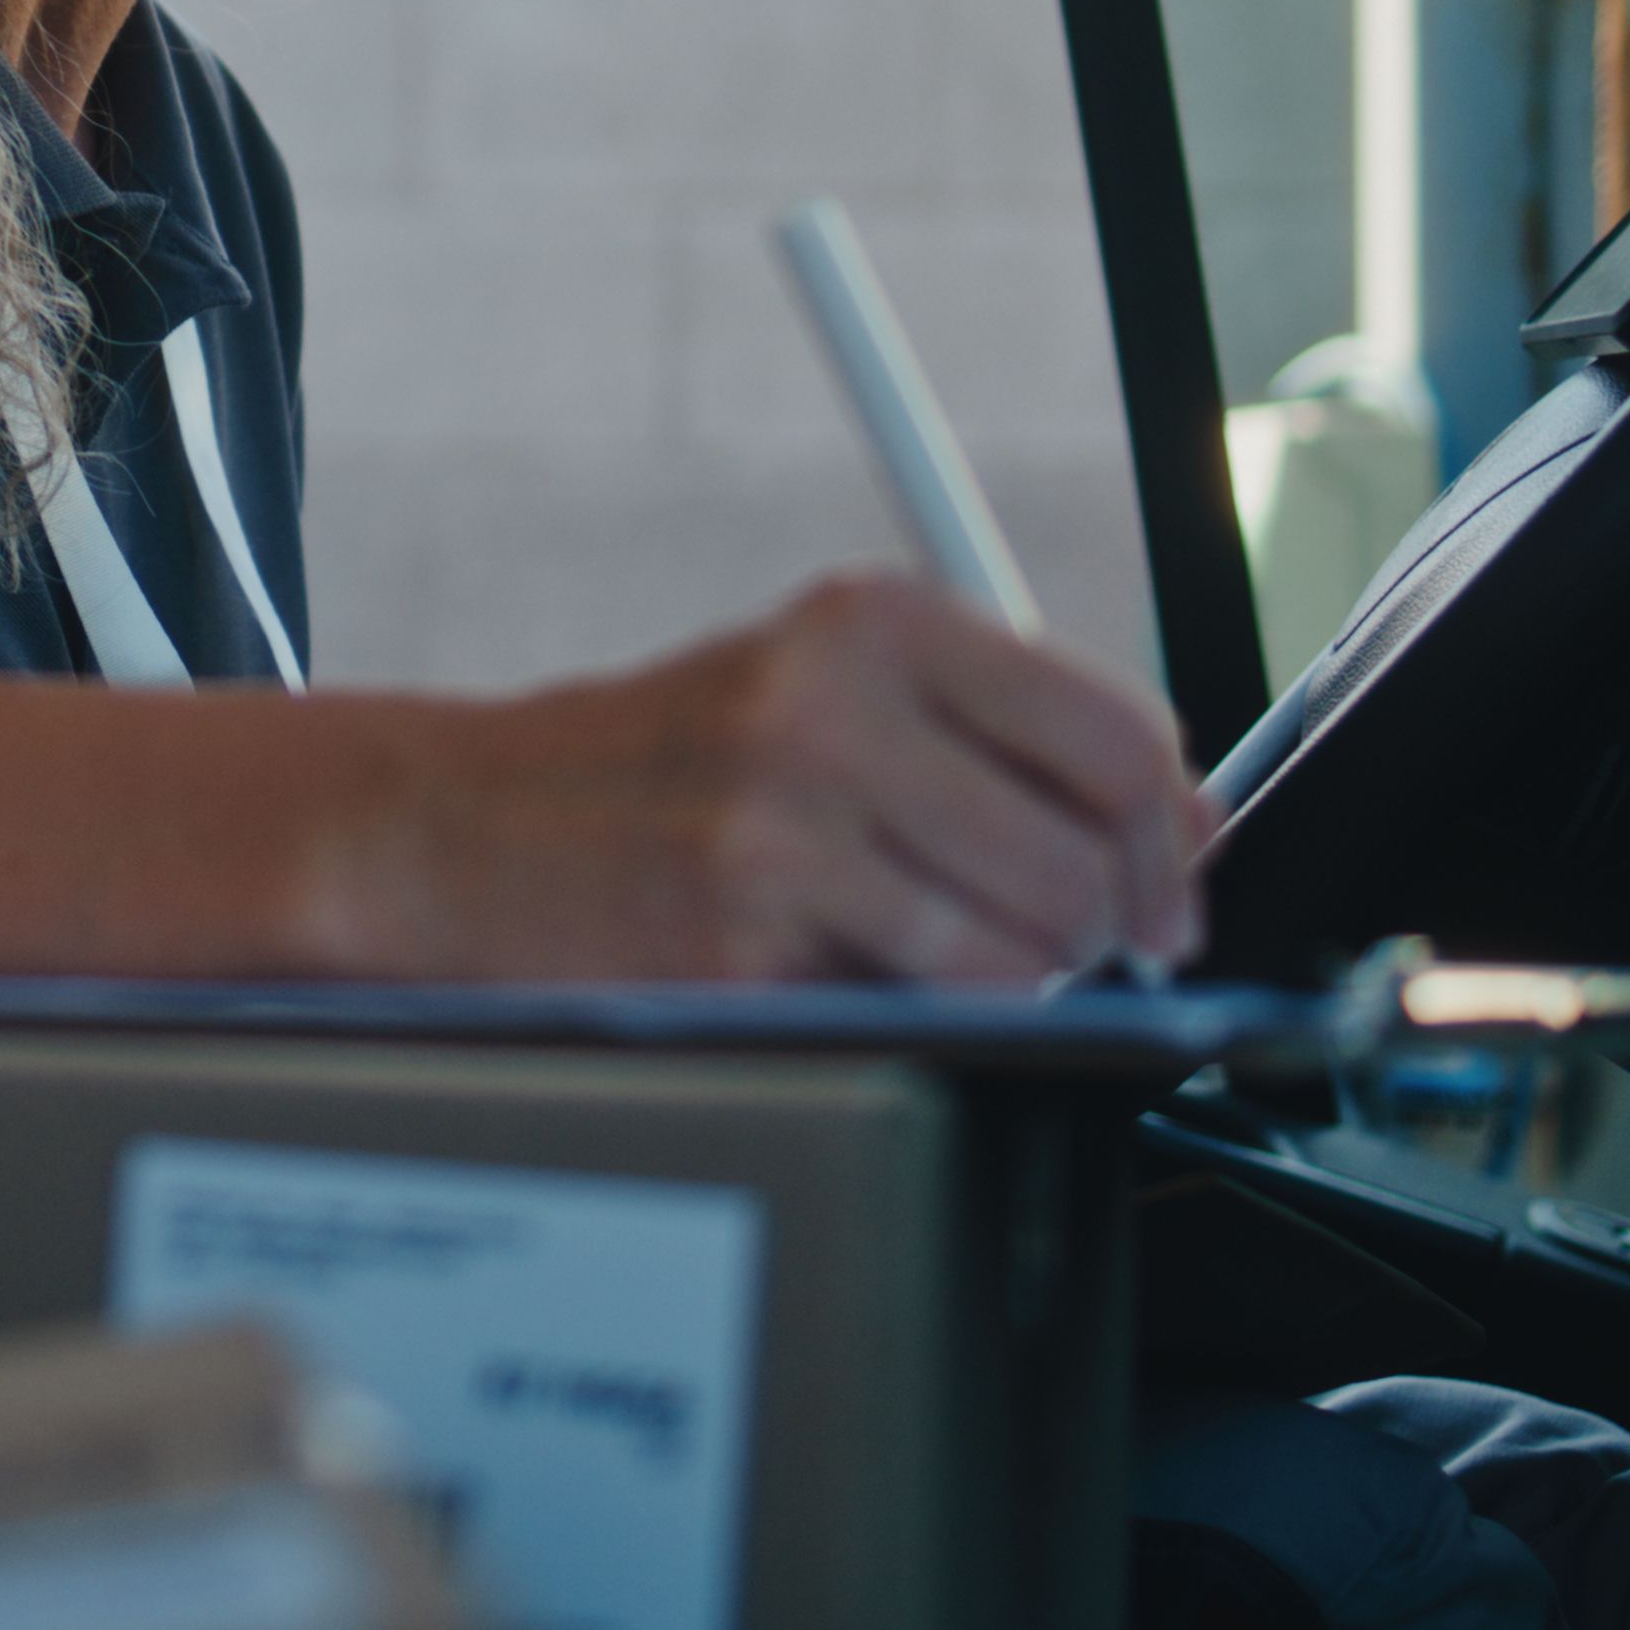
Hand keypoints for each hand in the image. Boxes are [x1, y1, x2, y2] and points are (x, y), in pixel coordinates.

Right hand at [322, 573, 1214, 985]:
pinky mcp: (741, 936)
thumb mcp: (823, 689)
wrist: (458, 826)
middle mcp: (833, 703)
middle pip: (1084, 859)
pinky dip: (901, 1011)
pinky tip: (826, 966)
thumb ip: (989, 735)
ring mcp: (783, 821)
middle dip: (1093, 932)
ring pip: (1017, 951)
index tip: (1167, 896)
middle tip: (1052, 947)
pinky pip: (912, 1007)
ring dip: (1005, 983)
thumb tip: (1172, 832)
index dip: (1169, 838)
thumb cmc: (665, 768)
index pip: (1114, 732)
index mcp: (877, 619)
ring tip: (918, 951)